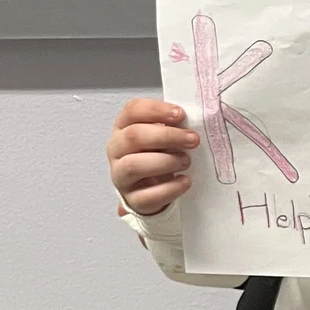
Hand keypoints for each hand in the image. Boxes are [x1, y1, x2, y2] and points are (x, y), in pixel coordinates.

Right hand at [107, 98, 199, 215]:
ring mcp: (121, 176)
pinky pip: (147, 196)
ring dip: (166, 161)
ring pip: (134, 165)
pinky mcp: (132, 200)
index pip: (132, 110)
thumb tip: (192, 122)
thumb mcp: (162, 137)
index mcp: (123, 128)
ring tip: (186, 161)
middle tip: (193, 139)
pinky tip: (185, 181)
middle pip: (134, 136)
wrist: (153, 191)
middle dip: (167, 136)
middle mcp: (117, 150)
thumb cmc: (158, 156)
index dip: (156, 110)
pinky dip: (170, 188)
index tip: (180, 114)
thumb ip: (172, 127)